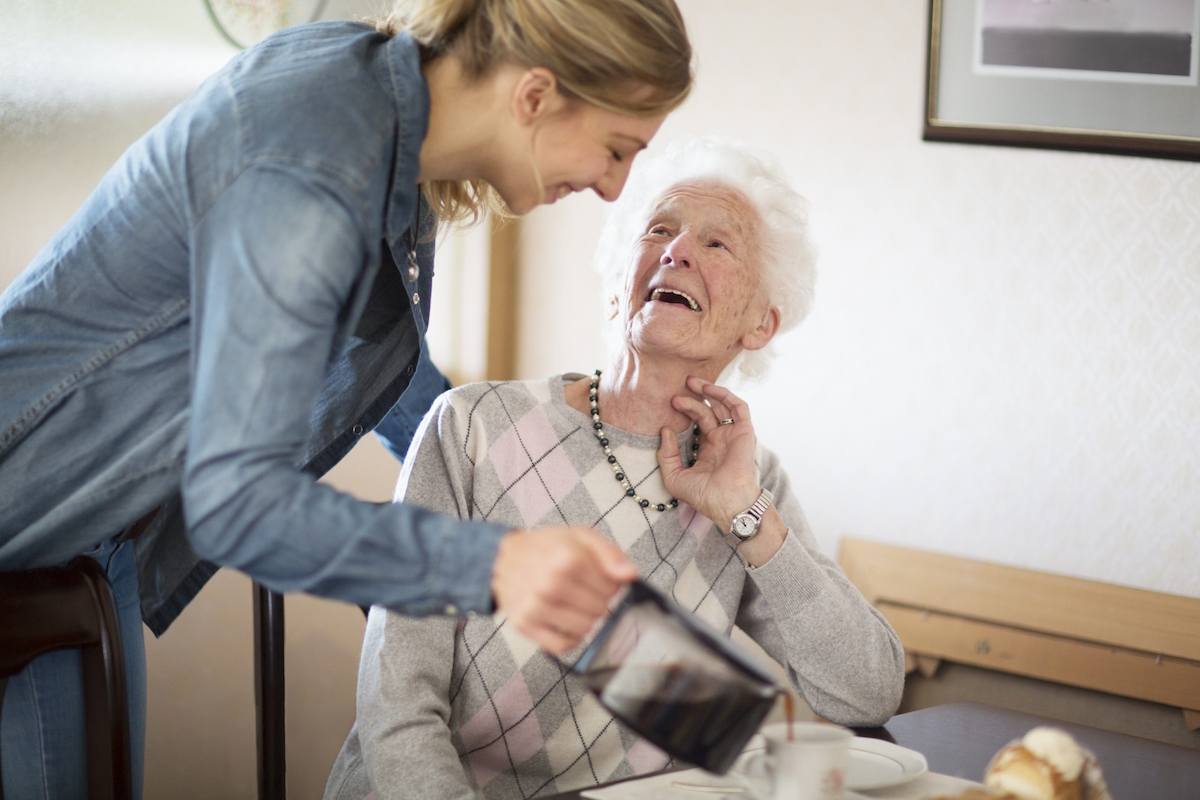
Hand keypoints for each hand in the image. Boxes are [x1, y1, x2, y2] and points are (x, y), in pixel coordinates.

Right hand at [492, 526, 637, 653]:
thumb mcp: (580, 537)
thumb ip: (610, 554)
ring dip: (585, 619)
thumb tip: (631, 575)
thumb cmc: (545, 548)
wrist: (502, 559)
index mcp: (568, 559)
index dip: (610, 584)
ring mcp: (536, 606)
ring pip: (585, 628)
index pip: (612, 588)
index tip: (598, 579)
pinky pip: (562, 646)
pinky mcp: (526, 625)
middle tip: (584, 590)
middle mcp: (551, 584)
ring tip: (574, 604)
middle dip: (598, 601)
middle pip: (600, 609)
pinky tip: (567, 623)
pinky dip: (571, 638)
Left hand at [656, 376, 761, 531]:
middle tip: (674, 394)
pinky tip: (709, 389)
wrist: (726, 502)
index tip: (667, 406)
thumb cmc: (703, 496)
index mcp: (707, 450)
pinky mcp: (745, 432)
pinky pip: (738, 407)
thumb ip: (666, 455)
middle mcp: (720, 440)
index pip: (695, 423)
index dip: (683, 412)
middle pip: (706, 411)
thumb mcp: (674, 477)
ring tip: (690, 382)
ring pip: (722, 405)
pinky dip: (725, 395)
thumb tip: (664, 430)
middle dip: (691, 399)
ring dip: (708, 391)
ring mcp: (733, 435)